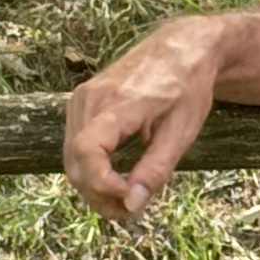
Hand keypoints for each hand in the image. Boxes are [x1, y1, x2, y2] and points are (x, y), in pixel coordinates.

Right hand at [64, 13, 228, 224]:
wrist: (182, 48)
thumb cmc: (188, 87)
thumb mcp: (182, 132)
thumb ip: (155, 170)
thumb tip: (131, 205)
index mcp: (120, 102)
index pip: (87, 150)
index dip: (101, 184)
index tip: (128, 199)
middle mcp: (92, 98)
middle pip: (75, 161)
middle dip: (99, 194)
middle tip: (131, 210)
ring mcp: (82, 98)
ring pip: (71, 157)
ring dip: (93, 185)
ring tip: (127, 197)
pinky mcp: (81, 102)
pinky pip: (75, 145)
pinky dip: (91, 168)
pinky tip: (116, 178)